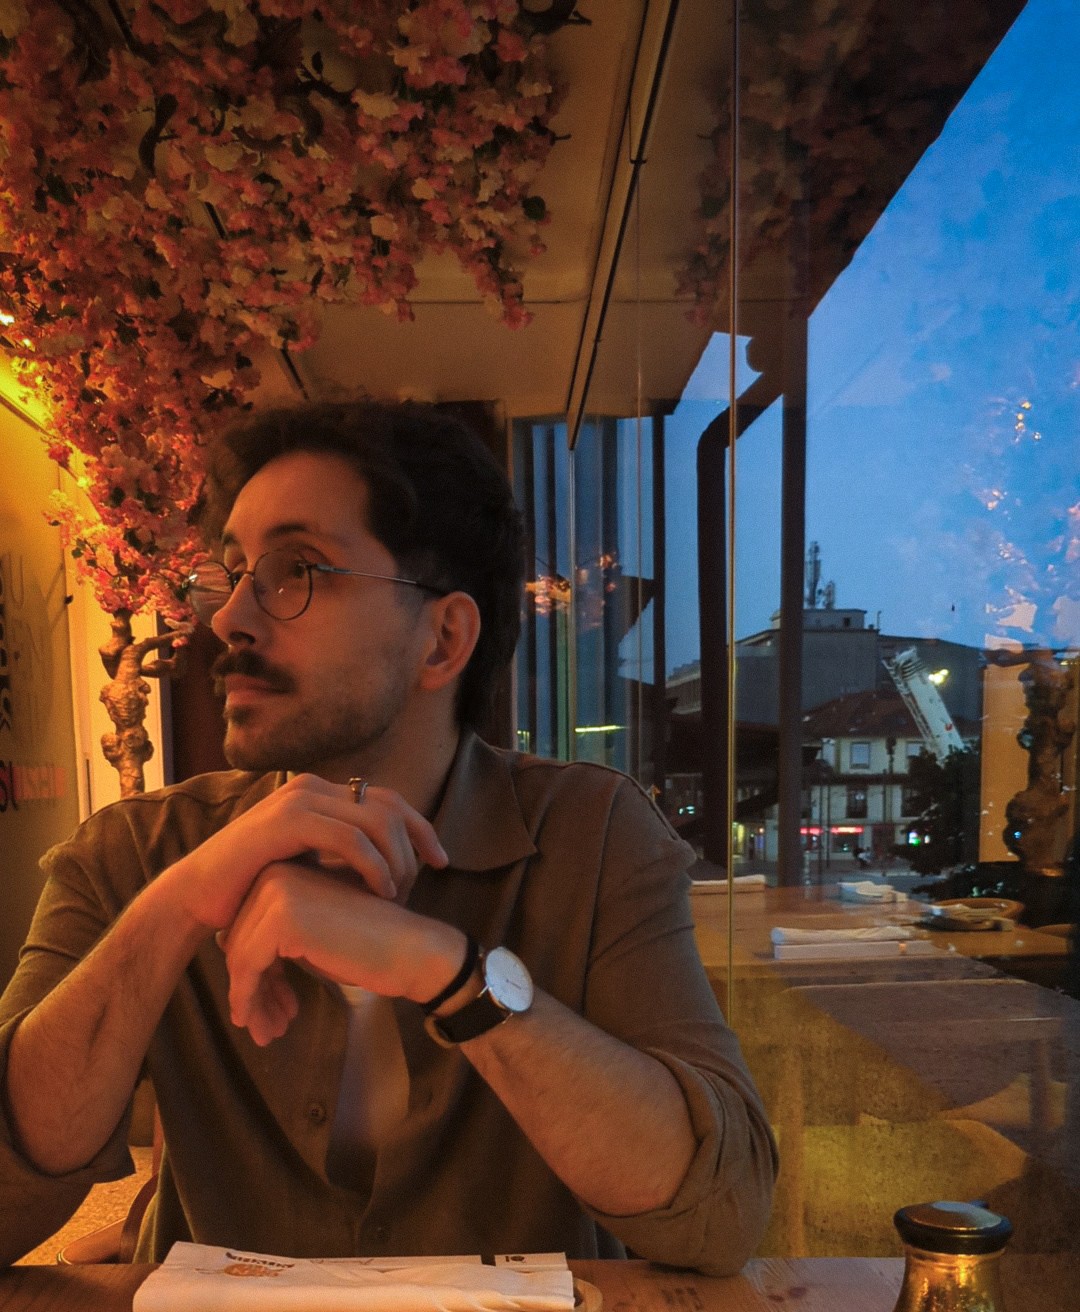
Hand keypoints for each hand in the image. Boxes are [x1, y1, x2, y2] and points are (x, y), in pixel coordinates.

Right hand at [158, 775, 447, 939]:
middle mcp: (312, 786)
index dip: (421, 827)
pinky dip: (374, 865)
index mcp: (319, 793)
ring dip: (398, 858)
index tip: (441, 861)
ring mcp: (300, 800)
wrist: (200, 896)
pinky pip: (351, 838)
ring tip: (399, 891)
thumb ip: (339, 854)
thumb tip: (385, 861)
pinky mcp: (289, 821)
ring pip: (376, 821)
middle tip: (426, 878)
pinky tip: (380, 889)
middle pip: (390, 805)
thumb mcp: (307, 863)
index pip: (387, 799)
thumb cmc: (253, 886)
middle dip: (417, 841)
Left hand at [220, 862, 466, 1045]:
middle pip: (236, 940)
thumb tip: (221, 947)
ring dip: (248, 1000)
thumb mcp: (310, 933)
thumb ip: (271, 934)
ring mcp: (278, 891)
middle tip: (263, 1028)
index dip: (252, 971)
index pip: (243, 924)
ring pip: (238, 956)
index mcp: (284, 867)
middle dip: (248, 989)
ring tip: (265, 1033)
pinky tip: (262, 1026)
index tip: (269, 1005)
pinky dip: (248, 999)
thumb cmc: (367, 945)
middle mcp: (276, 871)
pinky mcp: (283, 917)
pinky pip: (247, 966)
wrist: (410, 950)